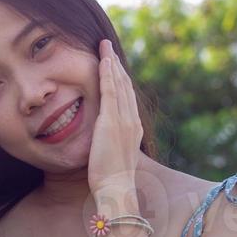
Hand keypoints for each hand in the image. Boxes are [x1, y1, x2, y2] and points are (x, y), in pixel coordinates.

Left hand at [87, 38, 143, 196]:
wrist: (117, 190)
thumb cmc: (112, 182)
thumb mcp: (113, 159)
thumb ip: (110, 146)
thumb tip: (103, 144)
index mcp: (133, 129)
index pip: (127, 98)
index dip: (120, 80)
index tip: (113, 66)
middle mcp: (132, 121)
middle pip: (125, 86)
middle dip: (116, 65)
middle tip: (108, 48)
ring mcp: (124, 120)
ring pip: (118, 84)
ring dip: (111, 63)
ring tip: (104, 46)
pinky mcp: (112, 121)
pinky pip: (110, 90)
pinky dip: (107, 73)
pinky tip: (103, 60)